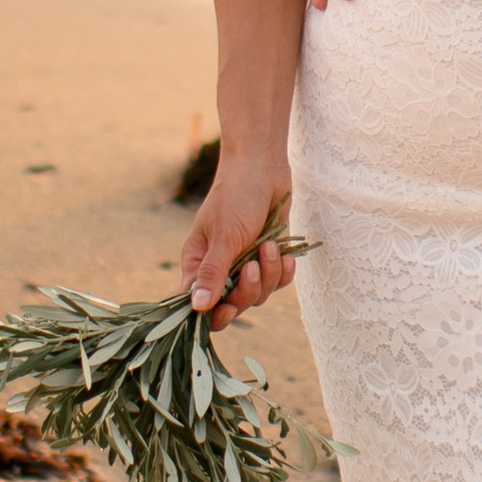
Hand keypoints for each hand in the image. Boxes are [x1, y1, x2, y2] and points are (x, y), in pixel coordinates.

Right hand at [180, 155, 298, 323]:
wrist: (263, 166)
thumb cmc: (236, 196)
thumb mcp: (224, 237)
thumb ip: (212, 274)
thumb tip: (196, 308)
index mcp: (198, 264)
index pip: (200, 305)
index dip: (213, 315)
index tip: (228, 309)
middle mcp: (220, 268)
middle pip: (233, 304)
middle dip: (248, 290)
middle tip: (253, 267)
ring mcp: (245, 263)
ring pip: (258, 293)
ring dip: (268, 274)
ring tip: (270, 246)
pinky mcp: (268, 257)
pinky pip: (277, 281)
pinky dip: (283, 270)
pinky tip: (285, 253)